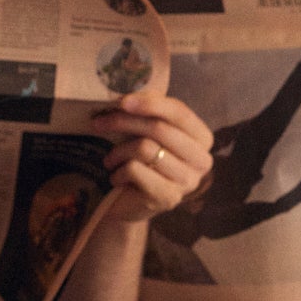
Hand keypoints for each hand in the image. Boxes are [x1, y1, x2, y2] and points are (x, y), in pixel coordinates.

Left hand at [91, 90, 212, 224]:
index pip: (179, 112)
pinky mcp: (168, 198)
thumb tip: (130, 96)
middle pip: (159, 129)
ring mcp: (187, 182)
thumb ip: (149, 110)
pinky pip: (136, 170)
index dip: (150, 103)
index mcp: (202, 138)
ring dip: (118, 152)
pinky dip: (119, 172)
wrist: (131, 204)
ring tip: (110, 159)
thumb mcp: (148, 131)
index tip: (121, 101)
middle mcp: (202, 160)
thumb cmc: (141, 161)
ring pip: (145, 148)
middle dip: (123, 122)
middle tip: (98, 123)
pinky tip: (116, 177)